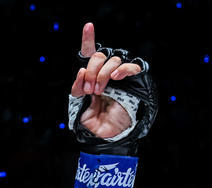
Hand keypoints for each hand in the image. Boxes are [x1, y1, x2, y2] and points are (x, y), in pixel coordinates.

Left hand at [70, 23, 142, 137]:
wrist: (106, 136)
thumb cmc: (93, 121)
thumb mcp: (78, 105)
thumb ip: (77, 89)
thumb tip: (82, 72)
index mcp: (92, 76)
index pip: (90, 54)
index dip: (89, 39)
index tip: (89, 26)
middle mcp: (106, 73)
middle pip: (99, 56)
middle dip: (91, 71)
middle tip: (90, 89)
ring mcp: (120, 77)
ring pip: (112, 60)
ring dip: (102, 74)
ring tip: (98, 91)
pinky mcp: (134, 82)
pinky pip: (133, 67)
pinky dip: (124, 69)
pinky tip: (116, 77)